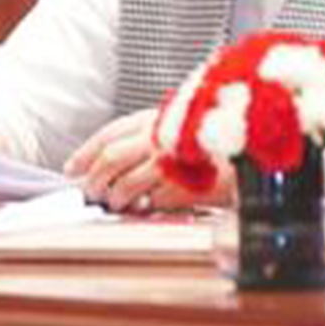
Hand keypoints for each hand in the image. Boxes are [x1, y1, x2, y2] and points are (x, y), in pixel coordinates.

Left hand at [64, 110, 232, 212]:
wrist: (252, 150)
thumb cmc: (213, 140)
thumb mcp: (178, 124)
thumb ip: (147, 134)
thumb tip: (108, 160)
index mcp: (155, 117)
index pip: (108, 134)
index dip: (85, 152)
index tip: (72, 168)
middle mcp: (159, 137)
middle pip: (110, 159)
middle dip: (94, 179)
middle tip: (90, 192)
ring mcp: (170, 161)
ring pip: (125, 184)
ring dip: (115, 198)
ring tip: (115, 203)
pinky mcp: (184, 185)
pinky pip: (152, 201)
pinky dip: (143, 207)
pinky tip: (143, 208)